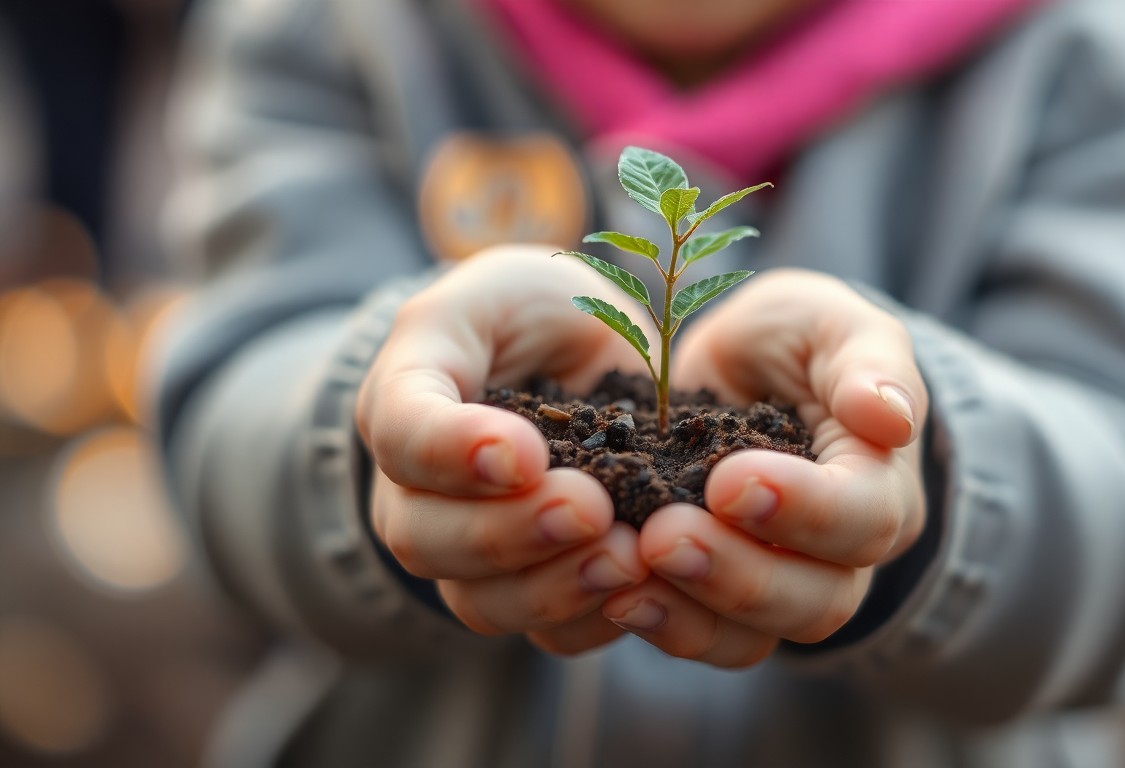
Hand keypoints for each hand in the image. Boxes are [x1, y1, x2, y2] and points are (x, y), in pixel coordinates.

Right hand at [356, 246, 651, 654]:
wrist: (568, 360)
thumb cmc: (533, 313)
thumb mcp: (507, 289)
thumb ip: (489, 333)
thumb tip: (516, 451)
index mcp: (405, 399)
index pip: (399, 433)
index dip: (452, 451)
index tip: (523, 454)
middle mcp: (416, 489)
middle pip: (426, 537)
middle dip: (508, 532)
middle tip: (590, 508)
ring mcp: (466, 551)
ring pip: (479, 601)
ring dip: (553, 588)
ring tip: (626, 558)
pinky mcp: (528, 590)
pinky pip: (544, 633)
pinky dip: (590, 619)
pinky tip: (642, 588)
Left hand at [601, 269, 927, 666]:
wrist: (741, 371)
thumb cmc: (798, 341)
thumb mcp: (834, 325)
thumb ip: (869, 363)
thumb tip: (890, 417)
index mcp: (881, 485)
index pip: (866, 519)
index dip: (805, 510)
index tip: (729, 481)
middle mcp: (841, 557)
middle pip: (816, 601)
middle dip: (738, 575)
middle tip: (664, 536)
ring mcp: (779, 589)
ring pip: (754, 637)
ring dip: (690, 612)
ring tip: (628, 569)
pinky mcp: (717, 603)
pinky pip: (701, 640)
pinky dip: (657, 623)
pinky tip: (612, 594)